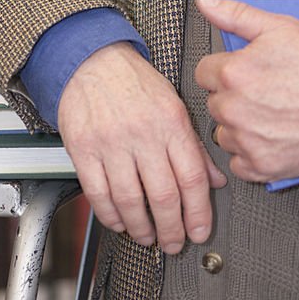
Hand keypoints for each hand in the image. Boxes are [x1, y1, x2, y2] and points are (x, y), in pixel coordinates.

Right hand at [57, 41, 225, 252]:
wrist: (92, 57)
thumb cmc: (133, 80)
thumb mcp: (173, 102)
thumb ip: (193, 144)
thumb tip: (215, 179)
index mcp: (170, 121)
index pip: (192, 177)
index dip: (198, 212)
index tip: (198, 230)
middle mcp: (142, 133)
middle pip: (163, 196)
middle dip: (172, 229)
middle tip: (174, 242)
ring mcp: (111, 142)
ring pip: (130, 201)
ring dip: (141, 228)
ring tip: (147, 236)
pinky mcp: (83, 148)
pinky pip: (98, 194)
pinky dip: (110, 216)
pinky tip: (119, 221)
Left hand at [195, 0, 298, 181]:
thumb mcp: (278, 27)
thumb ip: (233, 14)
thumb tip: (205, 2)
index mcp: (233, 73)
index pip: (203, 73)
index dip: (223, 69)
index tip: (242, 72)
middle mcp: (234, 109)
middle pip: (214, 103)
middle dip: (231, 97)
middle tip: (262, 91)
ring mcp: (247, 140)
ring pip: (224, 133)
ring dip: (238, 126)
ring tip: (269, 114)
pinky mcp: (262, 166)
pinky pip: (238, 162)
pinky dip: (251, 153)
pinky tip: (271, 137)